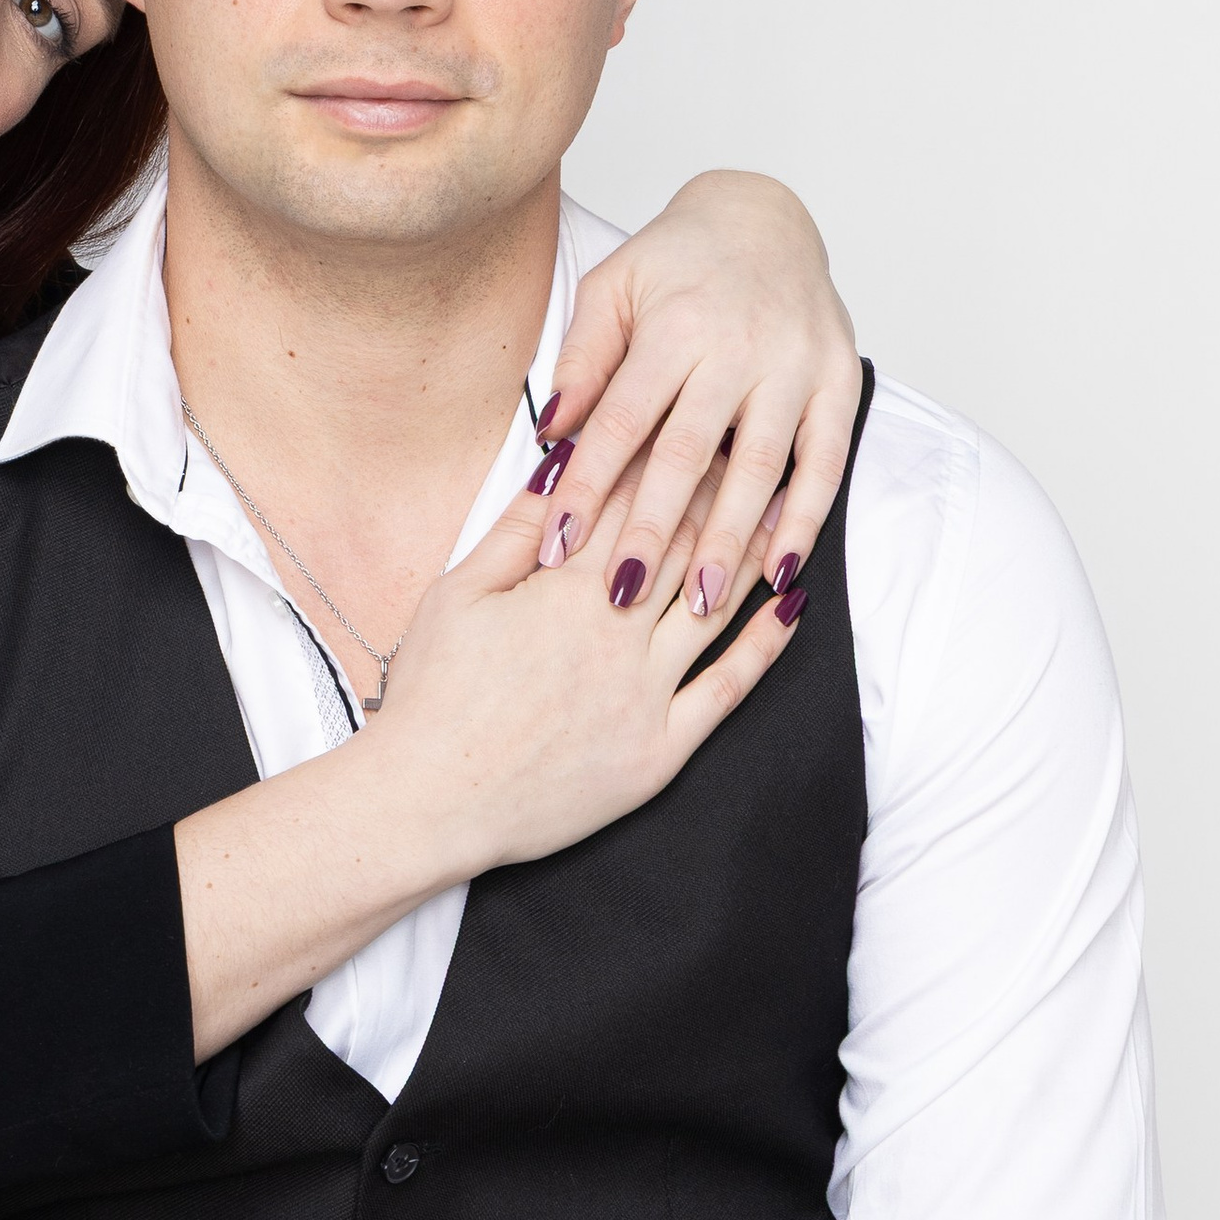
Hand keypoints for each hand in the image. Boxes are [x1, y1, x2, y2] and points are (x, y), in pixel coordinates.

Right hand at [360, 431, 797, 885]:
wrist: (429, 800)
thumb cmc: (433, 698)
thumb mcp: (457, 595)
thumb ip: (515, 530)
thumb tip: (562, 465)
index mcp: (566, 589)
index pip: (632, 502)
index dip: (666, 455)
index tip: (693, 419)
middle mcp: (616, 634)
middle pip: (683, 544)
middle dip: (719, 489)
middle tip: (749, 446)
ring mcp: (645, 694)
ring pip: (713, 606)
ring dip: (752, 552)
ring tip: (782, 509)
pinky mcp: (659, 750)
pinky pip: (727, 689)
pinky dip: (764, 646)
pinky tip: (790, 607)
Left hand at [542, 172, 859, 613]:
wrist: (765, 218)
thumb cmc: (677, 263)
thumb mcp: (615, 287)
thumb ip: (583, 360)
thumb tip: (551, 433)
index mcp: (677, 323)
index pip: (623, 419)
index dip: (588, 486)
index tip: (556, 544)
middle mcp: (742, 346)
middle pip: (689, 453)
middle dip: (652, 530)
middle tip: (621, 596)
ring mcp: (798, 366)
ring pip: (760, 467)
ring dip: (730, 541)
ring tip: (699, 603)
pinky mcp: (839, 382)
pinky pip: (825, 463)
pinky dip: (803, 519)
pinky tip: (778, 571)